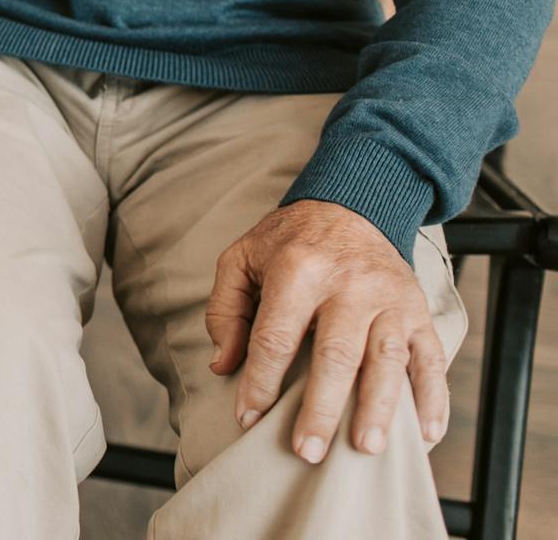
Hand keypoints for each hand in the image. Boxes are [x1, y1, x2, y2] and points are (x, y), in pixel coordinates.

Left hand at [206, 199, 448, 463]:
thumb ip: (226, 310)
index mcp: (298, 269)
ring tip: (366, 449)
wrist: (351, 205)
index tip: (248, 418)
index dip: (260, 381)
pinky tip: (425, 434)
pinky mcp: (419, 310)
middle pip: (336, 355)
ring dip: (379, 409)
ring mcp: (390, 298)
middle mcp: (349, 284)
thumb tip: (222, 364)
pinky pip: (431, 358)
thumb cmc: (288, 241)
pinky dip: (433, 399)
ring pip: (387, 360)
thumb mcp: (241, 259)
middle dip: (321, 408)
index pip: (276, 336)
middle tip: (306, 451)